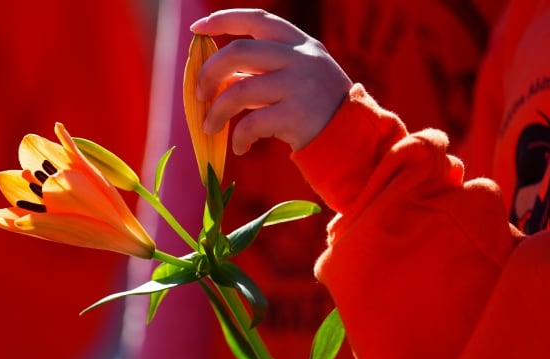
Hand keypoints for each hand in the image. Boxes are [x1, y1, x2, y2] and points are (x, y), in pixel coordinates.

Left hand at [190, 8, 352, 153]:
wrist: (352, 139)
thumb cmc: (317, 109)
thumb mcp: (298, 76)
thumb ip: (265, 69)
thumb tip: (217, 75)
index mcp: (299, 43)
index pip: (257, 19)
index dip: (223, 20)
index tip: (197, 29)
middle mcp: (300, 58)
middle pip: (238, 52)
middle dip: (209, 72)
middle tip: (199, 92)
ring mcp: (298, 86)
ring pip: (238, 91)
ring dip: (216, 111)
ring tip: (210, 126)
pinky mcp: (295, 116)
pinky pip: (251, 124)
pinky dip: (238, 138)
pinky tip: (240, 147)